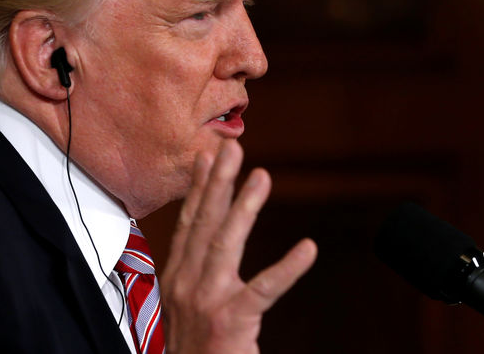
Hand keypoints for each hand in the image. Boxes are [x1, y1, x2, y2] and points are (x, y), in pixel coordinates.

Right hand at [161, 140, 316, 353]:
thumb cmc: (194, 348)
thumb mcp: (186, 303)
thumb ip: (196, 270)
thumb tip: (206, 243)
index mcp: (175, 276)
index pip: (188, 222)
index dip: (198, 187)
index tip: (206, 156)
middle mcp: (185, 283)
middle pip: (204, 223)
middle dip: (218, 182)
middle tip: (233, 148)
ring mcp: (206, 301)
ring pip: (225, 244)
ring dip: (243, 206)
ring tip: (261, 176)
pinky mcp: (230, 322)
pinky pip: (264, 290)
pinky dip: (286, 268)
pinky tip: (307, 249)